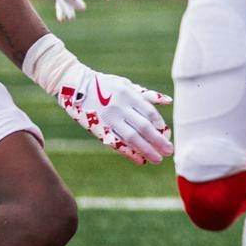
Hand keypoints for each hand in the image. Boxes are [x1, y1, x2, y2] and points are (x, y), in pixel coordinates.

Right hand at [22, 35, 171, 163]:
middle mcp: (120, 107)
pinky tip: (140, 160)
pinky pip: (117, 143)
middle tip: (169, 151)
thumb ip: (147, 95)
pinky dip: (129, 153)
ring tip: (158, 159)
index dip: (159, 124)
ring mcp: (109, 119)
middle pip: (143, 127)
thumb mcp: (127, 85)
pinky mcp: (99, 129)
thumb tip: (169, 101)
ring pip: (132, 138)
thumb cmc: (105, 85)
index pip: (149, 112)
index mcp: (128, 94)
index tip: (166, 132)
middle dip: (158, 141)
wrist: (75, 87)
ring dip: (147, 150)